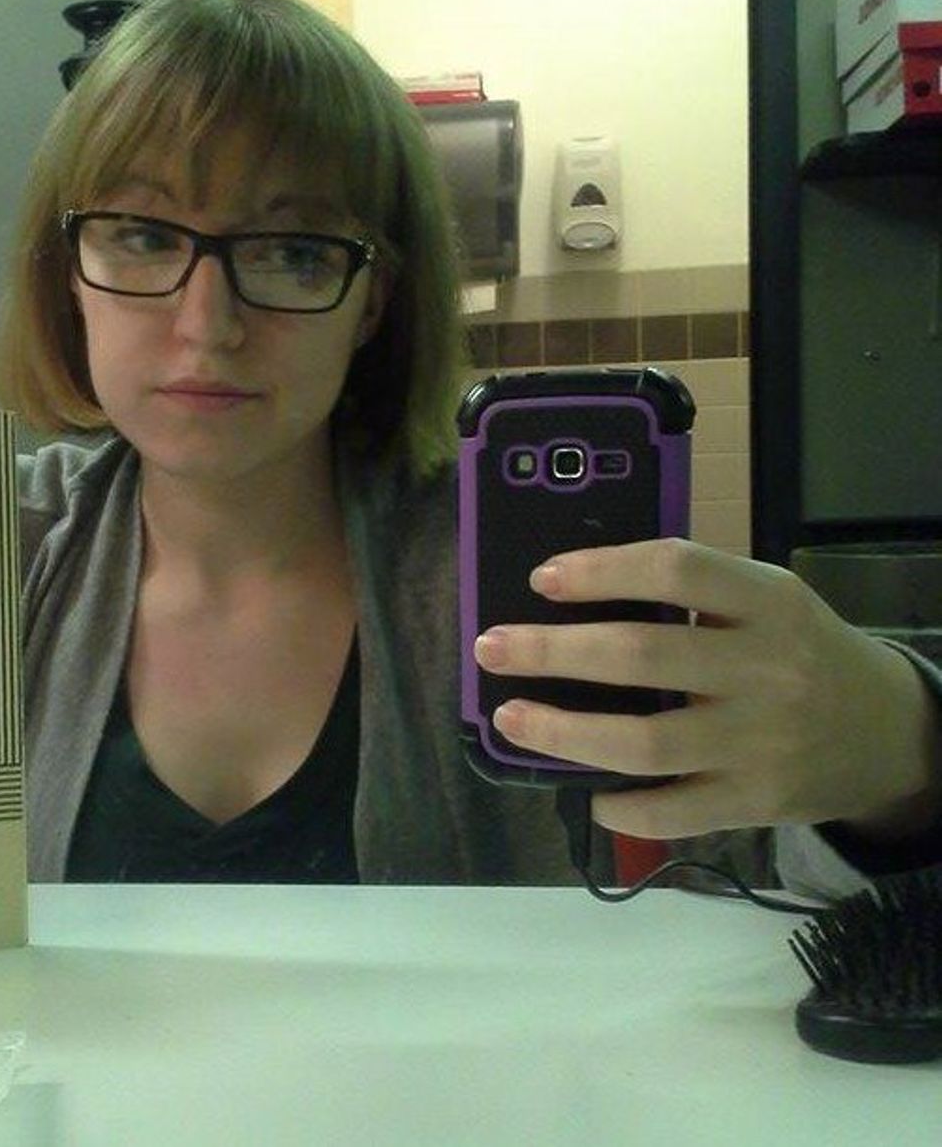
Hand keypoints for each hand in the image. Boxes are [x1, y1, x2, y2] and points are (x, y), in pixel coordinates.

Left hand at [473, 539, 941, 840]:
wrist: (886, 732)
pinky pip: (674, 812)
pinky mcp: (757, 803)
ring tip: (512, 719)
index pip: (676, 568)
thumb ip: (697, 594)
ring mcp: (762, 742)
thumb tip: (580, 599)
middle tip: (493, 648)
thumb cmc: (803, 653)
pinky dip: (622, 806)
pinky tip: (587, 791)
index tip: (543, 579)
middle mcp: (768, 669)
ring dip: (565, 732)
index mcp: (769, 602)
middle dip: (554, 651)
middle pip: (643, 655)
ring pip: (646, 742)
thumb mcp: (769, 601)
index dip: (603, 570)